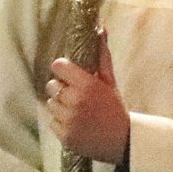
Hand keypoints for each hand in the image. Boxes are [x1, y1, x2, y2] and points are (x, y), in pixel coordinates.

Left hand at [46, 30, 128, 163]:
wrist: (122, 141)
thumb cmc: (115, 109)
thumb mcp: (110, 82)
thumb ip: (102, 56)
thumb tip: (100, 30)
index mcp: (87, 85)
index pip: (58, 66)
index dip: (63, 69)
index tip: (69, 74)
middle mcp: (75, 101)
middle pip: (51, 85)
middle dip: (61, 88)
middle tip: (75, 95)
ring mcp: (68, 120)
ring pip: (51, 104)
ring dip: (60, 106)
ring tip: (77, 111)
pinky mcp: (64, 136)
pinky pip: (52, 122)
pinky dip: (61, 123)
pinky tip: (75, 124)